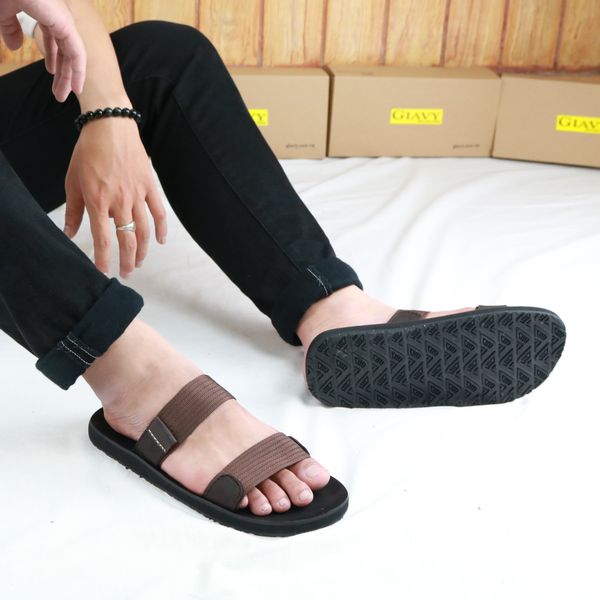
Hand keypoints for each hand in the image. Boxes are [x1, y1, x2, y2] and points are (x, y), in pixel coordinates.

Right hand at [0, 0, 85, 100]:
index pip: (53, 38)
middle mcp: (57, 15)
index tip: (51, 73)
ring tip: (66, 95)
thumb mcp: (2, 11)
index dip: (53, 57)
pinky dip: (78, 70)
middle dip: (62, 72)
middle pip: (64, 50)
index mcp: (44, 10)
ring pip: (72, 54)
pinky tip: (76, 87)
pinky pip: (77, 53)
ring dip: (70, 77)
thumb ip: (9, 28)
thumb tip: (14, 47)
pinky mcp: (65, 24)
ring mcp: (63, 19)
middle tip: (59, 92)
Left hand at [64, 117, 166, 276]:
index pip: (103, 239)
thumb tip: (68, 233)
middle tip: (126, 272)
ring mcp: (137, 195)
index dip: (104, 259)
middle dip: (127, 260)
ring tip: (138, 262)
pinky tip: (160, 241)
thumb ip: (73, 210)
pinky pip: (158, 212)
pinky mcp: (149, 187)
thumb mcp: (73, 181)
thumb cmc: (88, 153)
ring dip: (142, 249)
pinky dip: (161, 228)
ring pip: (144, 230)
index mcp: (98, 201)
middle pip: (127, 239)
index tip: (103, 273)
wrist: (110, 127)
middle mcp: (120, 202)